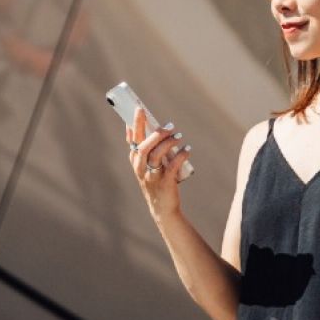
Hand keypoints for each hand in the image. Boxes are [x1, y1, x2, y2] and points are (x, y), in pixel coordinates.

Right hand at [126, 105, 191, 219]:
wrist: (162, 208)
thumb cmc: (156, 182)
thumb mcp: (149, 166)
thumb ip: (150, 150)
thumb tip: (158, 129)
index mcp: (136, 162)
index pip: (132, 141)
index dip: (135, 125)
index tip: (140, 110)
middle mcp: (140, 169)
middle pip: (143, 147)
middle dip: (156, 133)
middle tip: (170, 126)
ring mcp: (151, 176)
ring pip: (156, 155)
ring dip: (168, 143)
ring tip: (179, 136)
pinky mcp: (164, 184)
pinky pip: (172, 166)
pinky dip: (181, 155)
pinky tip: (187, 149)